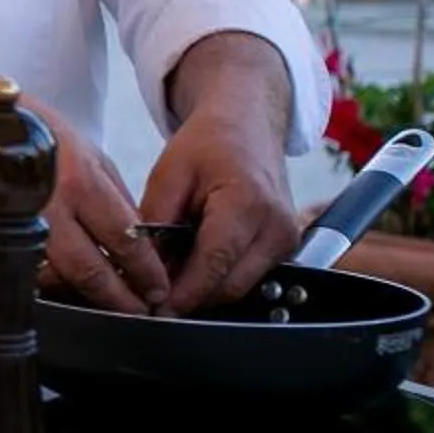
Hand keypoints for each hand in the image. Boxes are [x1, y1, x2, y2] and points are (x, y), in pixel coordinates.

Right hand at [31, 106, 169, 314]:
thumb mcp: (89, 153)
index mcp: (81, 183)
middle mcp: (51, 210)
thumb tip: (138, 238)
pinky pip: (30, 270)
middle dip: (120, 297)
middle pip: (91, 270)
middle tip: (140, 310)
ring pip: (59, 277)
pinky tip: (67, 287)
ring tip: (108, 302)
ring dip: (86, 293)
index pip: (125, 239)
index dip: (146, 270)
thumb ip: (114, 197)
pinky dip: (51, 282)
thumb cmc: (36, 133)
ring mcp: (19, 227)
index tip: (159, 288)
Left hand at [137, 106, 297, 314]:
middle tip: (152, 294)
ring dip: (205, 288)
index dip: (183, 292)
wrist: (247, 125)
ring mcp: (287, 239)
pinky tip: (194, 264)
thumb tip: (146, 271)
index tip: (155, 307)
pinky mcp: (286, 247)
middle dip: (190, 295)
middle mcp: (277, 226)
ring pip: (241, 287)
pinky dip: (220, 277)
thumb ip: (155, 224)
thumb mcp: (168, 175)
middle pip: (230, 285)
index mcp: (247, 203)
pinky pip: (250, 276)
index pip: (215, 264)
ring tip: (171, 273)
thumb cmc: (209, 143)